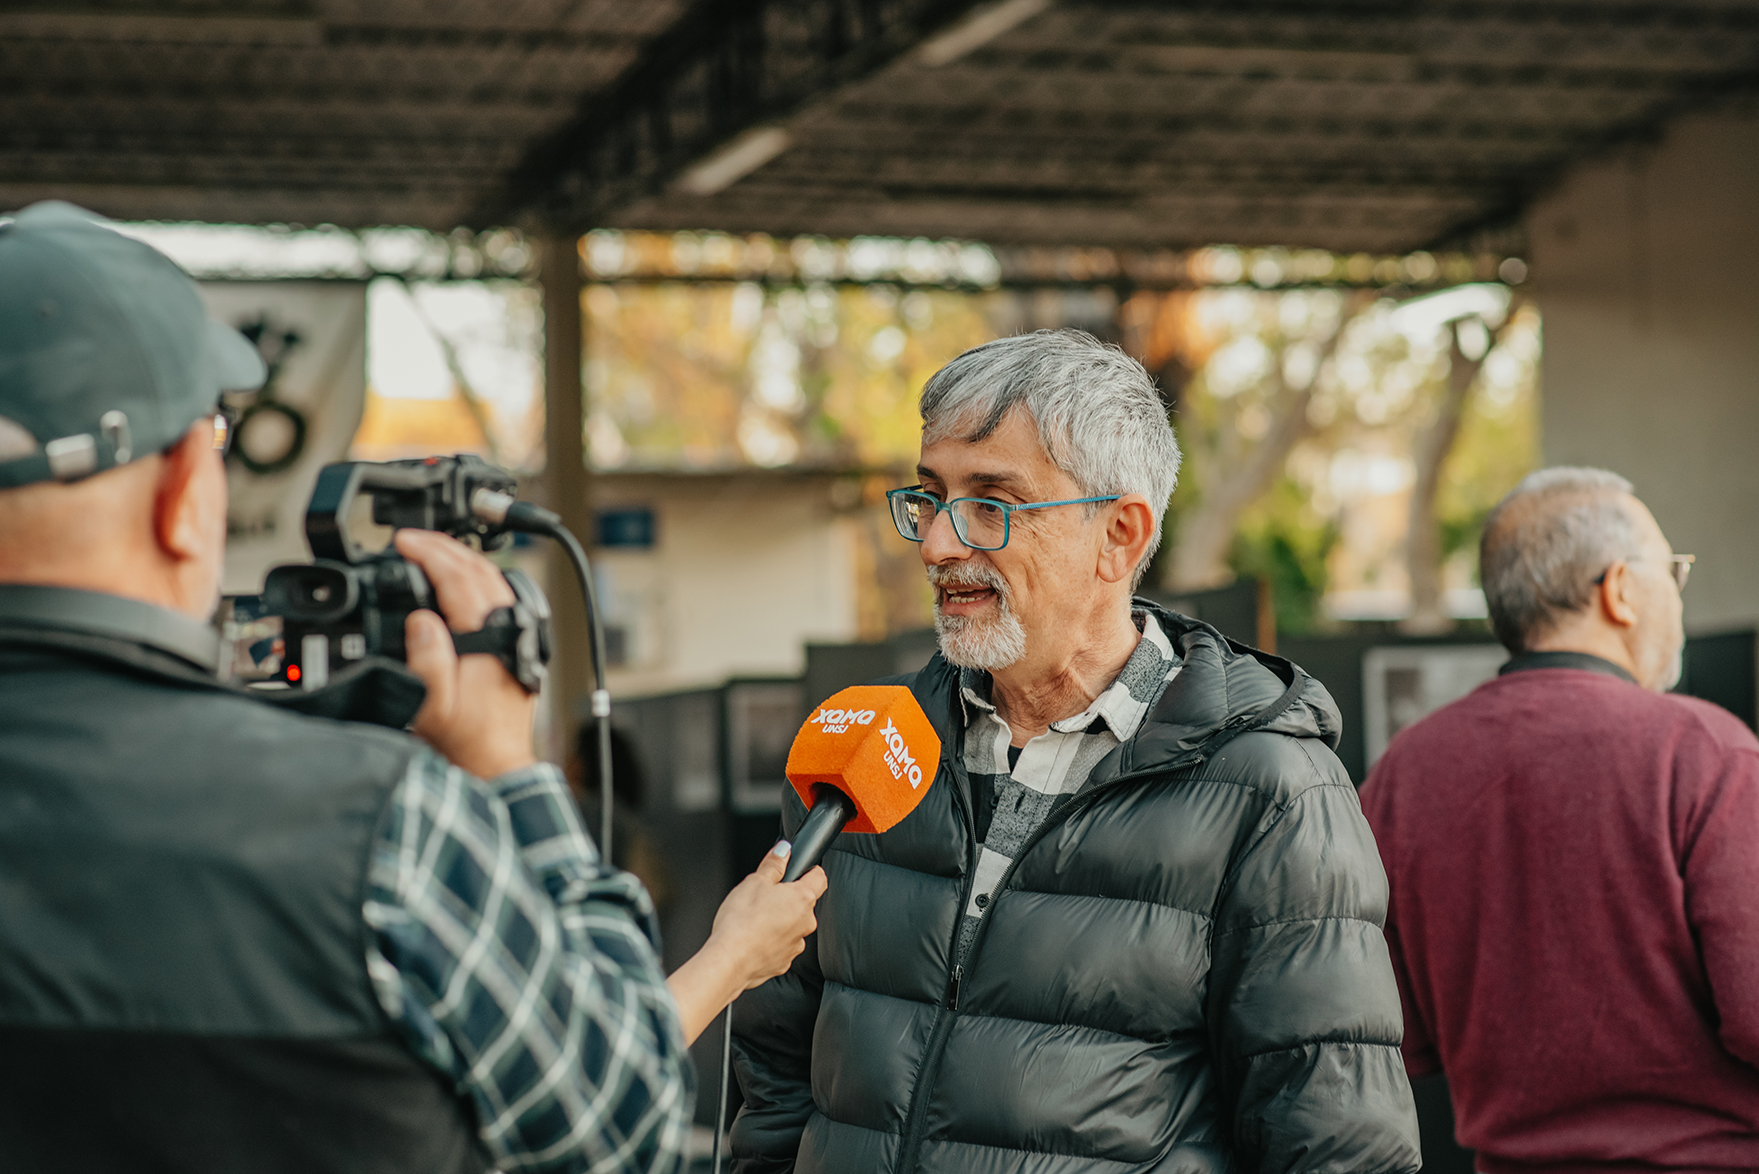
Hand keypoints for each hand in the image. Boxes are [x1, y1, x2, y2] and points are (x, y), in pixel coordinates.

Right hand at [396, 529, 535, 779]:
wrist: (495, 761)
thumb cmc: (464, 739)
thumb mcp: (432, 706)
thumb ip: (427, 661)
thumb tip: (422, 620)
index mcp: (489, 636)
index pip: (459, 577)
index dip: (429, 552)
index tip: (402, 540)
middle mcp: (509, 628)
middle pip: (480, 568)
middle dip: (443, 546)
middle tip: (411, 537)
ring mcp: (517, 632)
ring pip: (493, 578)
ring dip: (461, 559)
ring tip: (428, 550)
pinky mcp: (517, 641)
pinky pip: (498, 594)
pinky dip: (475, 578)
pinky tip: (457, 581)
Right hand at [665, 843, 827, 1044]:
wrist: (729, 961)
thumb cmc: (741, 922)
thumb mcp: (754, 882)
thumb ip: (773, 864)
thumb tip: (784, 850)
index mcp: (802, 899)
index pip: (819, 877)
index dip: (809, 869)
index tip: (798, 868)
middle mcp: (805, 923)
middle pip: (803, 903)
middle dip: (786, 898)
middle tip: (763, 896)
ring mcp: (796, 945)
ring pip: (792, 926)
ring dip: (779, 921)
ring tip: (754, 920)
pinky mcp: (784, 962)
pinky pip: (781, 945)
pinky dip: (770, 941)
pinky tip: (753, 938)